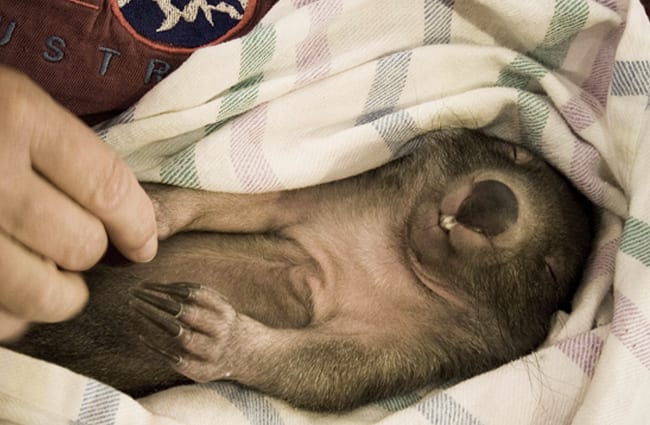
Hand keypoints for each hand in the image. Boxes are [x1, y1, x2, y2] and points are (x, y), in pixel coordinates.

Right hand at [0, 66, 157, 340]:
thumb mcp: (13, 100)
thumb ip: (66, 153)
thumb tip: (128, 224)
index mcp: (18, 117)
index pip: (108, 188)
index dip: (137, 224)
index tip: (142, 243)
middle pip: (81, 245)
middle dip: (90, 251)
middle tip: (76, 244)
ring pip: (40, 293)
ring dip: (60, 295)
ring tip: (54, 281)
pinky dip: (12, 315)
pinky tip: (8, 289)